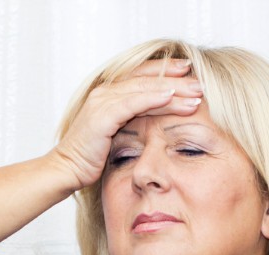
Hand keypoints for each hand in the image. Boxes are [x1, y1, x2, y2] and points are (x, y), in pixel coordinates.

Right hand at [46, 58, 204, 191]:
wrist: (67, 170)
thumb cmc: (91, 157)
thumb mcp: (117, 136)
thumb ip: (133, 123)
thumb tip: (157, 122)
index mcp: (109, 94)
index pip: (142, 75)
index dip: (166, 71)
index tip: (189, 71)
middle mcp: (105, 92)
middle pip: (147, 79)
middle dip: (176, 79)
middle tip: (201, 82)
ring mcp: (103, 102)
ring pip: (144, 89)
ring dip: (172, 89)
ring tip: (196, 92)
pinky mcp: (102, 116)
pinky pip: (133, 103)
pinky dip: (153, 98)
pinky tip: (171, 96)